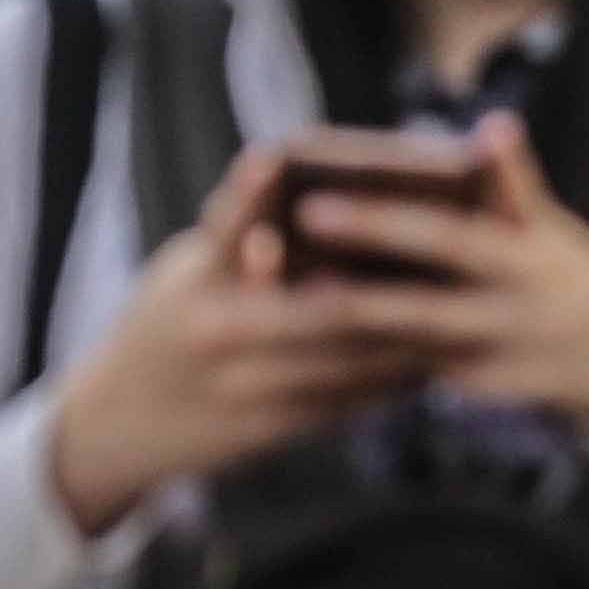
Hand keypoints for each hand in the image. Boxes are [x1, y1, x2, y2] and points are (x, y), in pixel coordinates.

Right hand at [45, 142, 444, 532]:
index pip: (234, 226)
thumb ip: (238, 238)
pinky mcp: (272, 427)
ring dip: (411, 336)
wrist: (121, 425)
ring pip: (350, 358)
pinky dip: (394, 379)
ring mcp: (246, 385)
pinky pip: (350, 401)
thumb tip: (303, 188)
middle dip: (394, 283)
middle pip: (325, 303)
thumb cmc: (165, 326)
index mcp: (197, 283)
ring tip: (467, 309)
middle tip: (453, 255)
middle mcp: (219, 331)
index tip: (300, 161)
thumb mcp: (185, 274)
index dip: (265, 194)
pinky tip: (434, 360)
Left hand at [274, 115, 588, 419]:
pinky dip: (366, 360)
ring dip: (344, 331)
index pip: (446, 236)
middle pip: (416, 305)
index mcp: (527, 259)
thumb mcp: (546, 223)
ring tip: (278, 309)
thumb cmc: (558, 264)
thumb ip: (510, 183)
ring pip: (408, 349)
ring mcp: (501, 358)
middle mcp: (515, 313)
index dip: (382, 222)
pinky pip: (416, 373)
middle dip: (343, 292)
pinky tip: (309, 346)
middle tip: (275, 262)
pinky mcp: (487, 392)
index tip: (314, 205)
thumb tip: (493, 130)